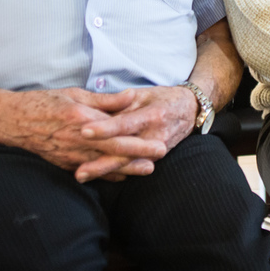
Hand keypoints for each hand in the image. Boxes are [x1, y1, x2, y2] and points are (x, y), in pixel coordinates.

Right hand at [4, 88, 168, 181]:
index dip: (140, 140)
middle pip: (115, 152)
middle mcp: (78, 141)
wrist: (11, 122)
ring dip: (127, 168)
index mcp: (82, 120)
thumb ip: (105, 100)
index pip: (117, 133)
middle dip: (140, 156)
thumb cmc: (43, 103)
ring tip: (147, 169)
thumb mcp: (75, 94)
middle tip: (161, 154)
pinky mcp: (65, 164)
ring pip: (105, 165)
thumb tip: (132, 96)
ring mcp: (71, 156)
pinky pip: (91, 170)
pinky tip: (122, 174)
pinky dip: (107, 173)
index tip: (159, 141)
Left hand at [78, 86, 198, 179]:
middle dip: (101, 162)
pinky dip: (114, 172)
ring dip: (104, 171)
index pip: (124, 123)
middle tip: (78, 169)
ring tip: (81, 176)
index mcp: (152, 115)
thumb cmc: (163, 98)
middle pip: (124, 152)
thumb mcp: (144, 93)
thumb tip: (96, 109)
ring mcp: (157, 150)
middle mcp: (155, 136)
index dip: (105, 128)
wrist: (191, 110)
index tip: (85, 131)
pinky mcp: (155, 159)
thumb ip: (121, 102)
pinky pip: (132, 166)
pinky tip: (96, 176)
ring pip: (127, 164)